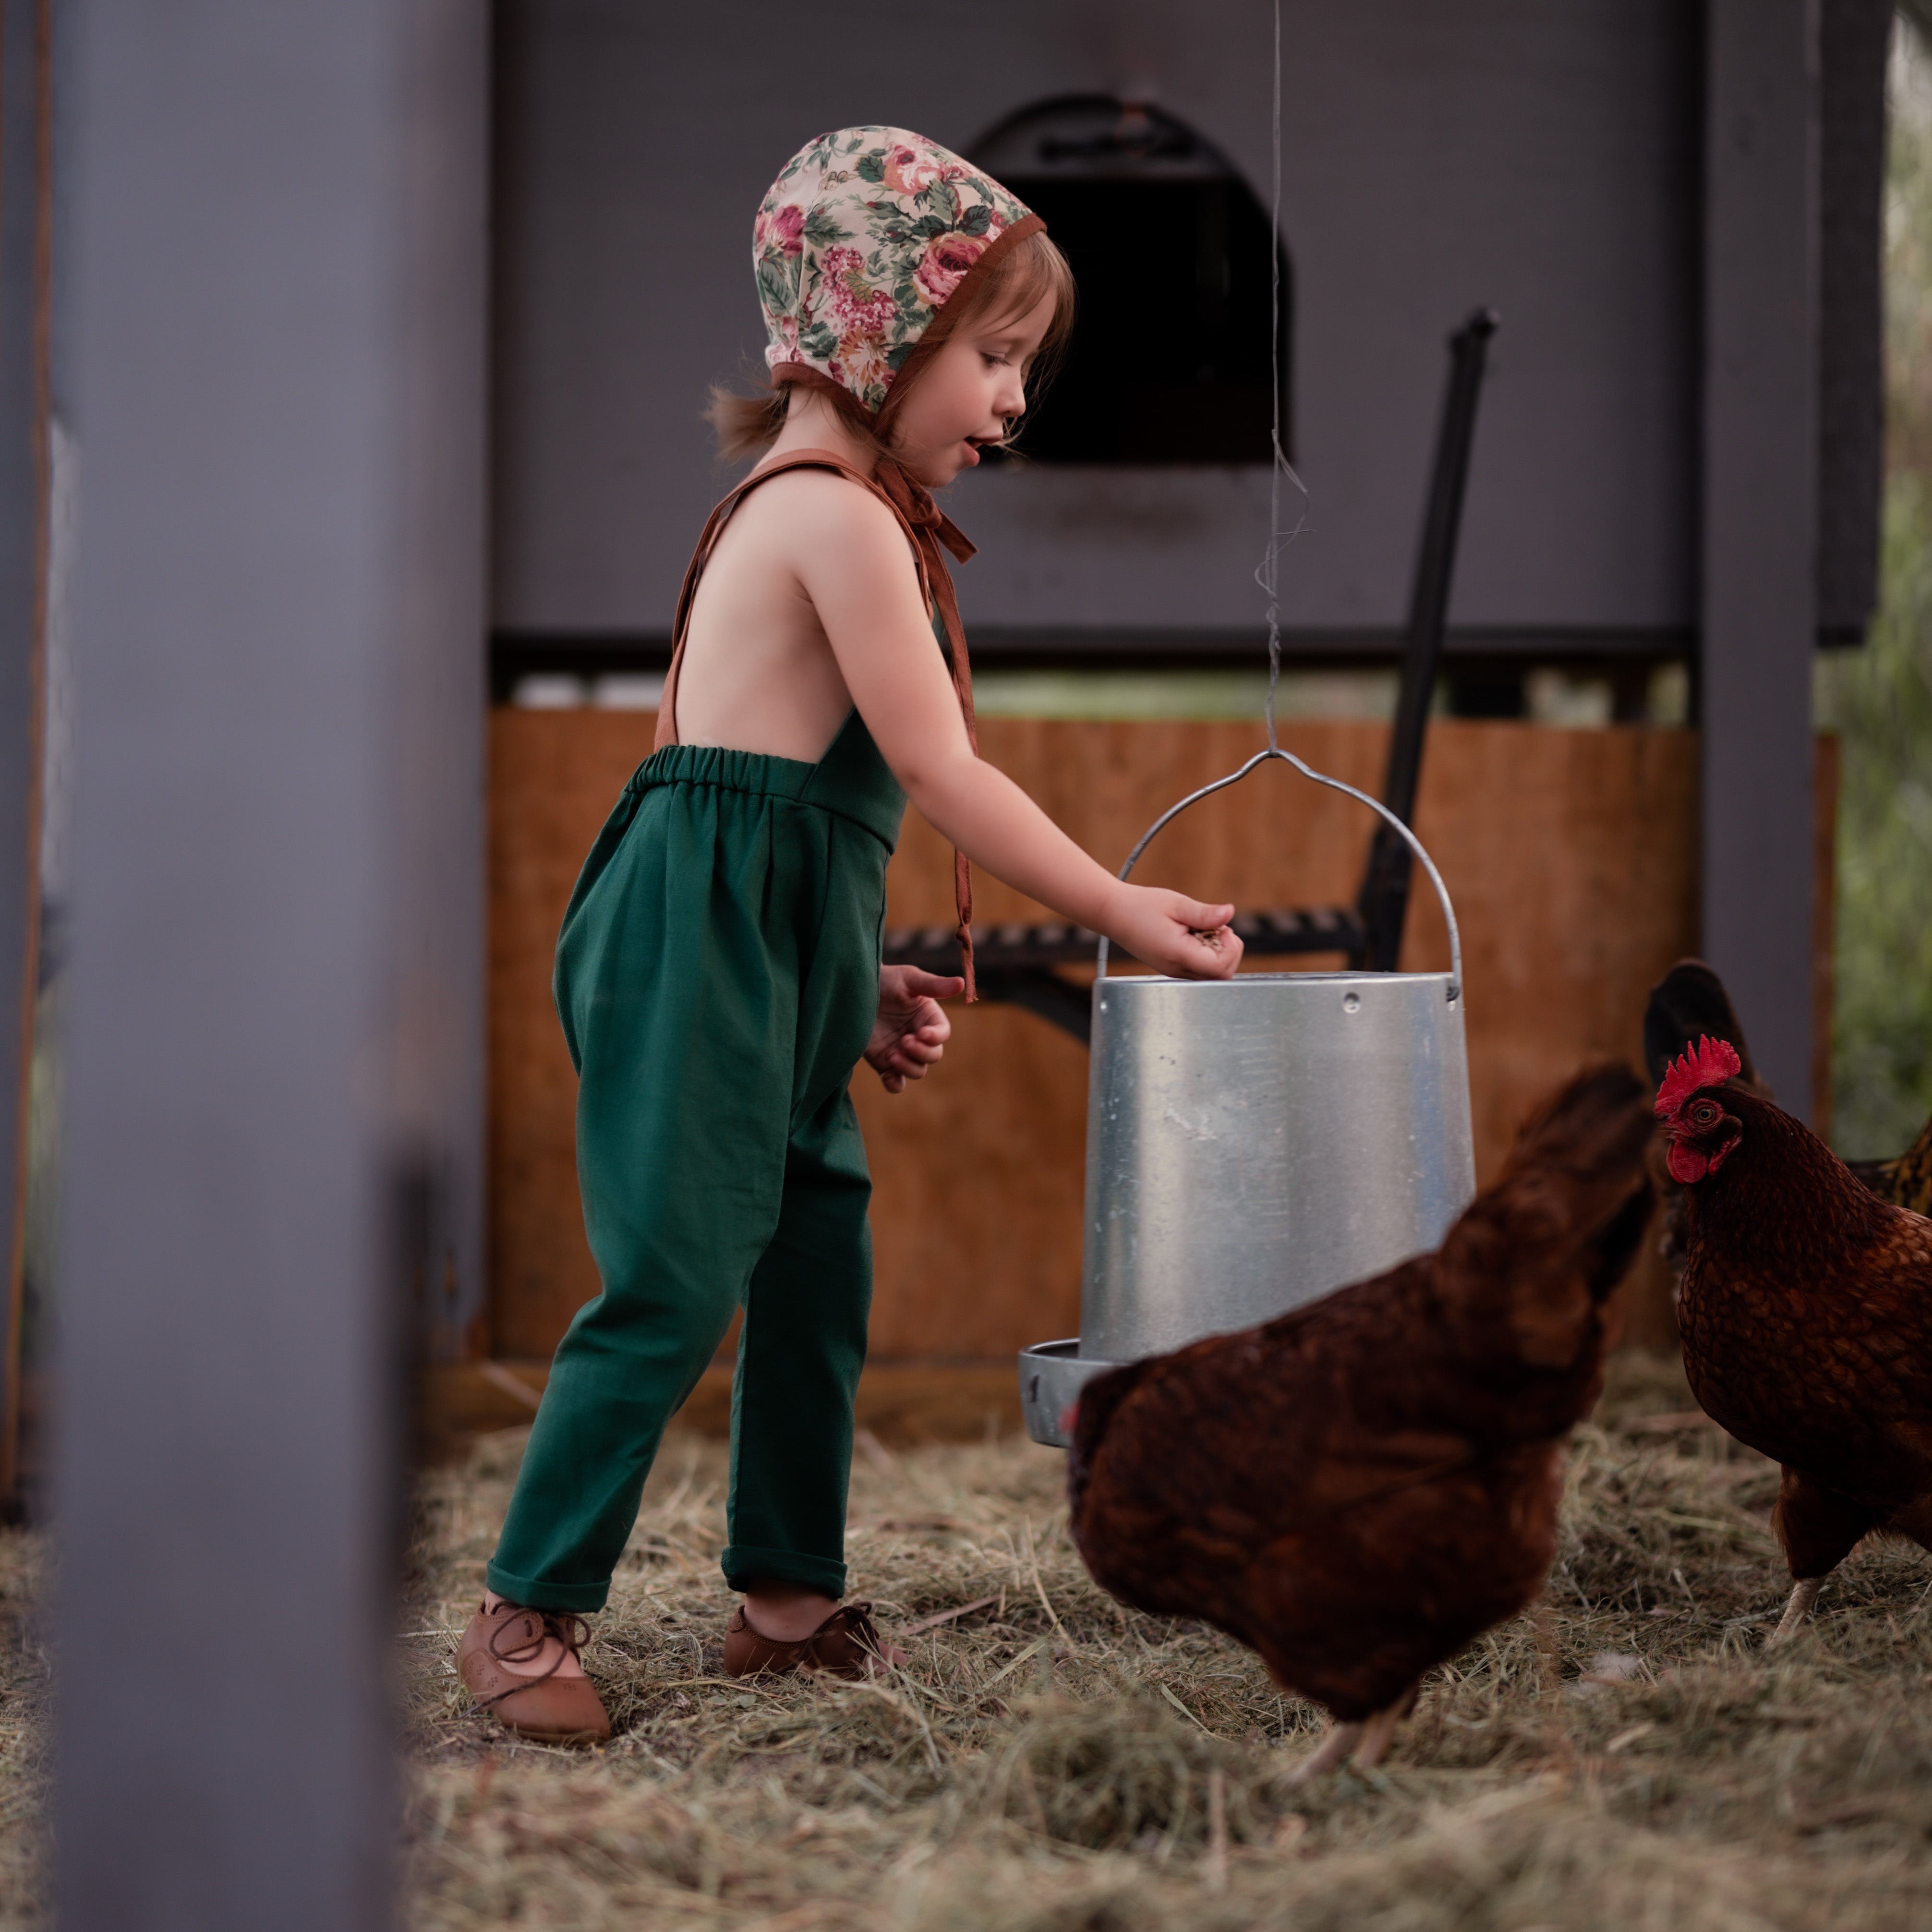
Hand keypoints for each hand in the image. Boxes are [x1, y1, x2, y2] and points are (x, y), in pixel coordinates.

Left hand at [865, 964, 964, 1092]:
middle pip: (933, 1056)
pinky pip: (896, 1083)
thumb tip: (962, 983)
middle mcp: (918, 1037)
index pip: (942, 1033)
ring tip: (892, 1055)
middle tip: (903, 1041)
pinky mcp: (884, 1063)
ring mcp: (902, 1052)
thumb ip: (934, 985)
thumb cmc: (885, 981)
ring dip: (908, 1067)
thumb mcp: (908, 979)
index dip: (935, 1037)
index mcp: (928, 1018)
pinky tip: (887, 1074)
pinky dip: (895, 1084)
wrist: (853, 991)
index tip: (921, 1033)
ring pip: (917, 1071)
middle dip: (921, 1052)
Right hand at [1102, 886, 1242, 978]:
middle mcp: (1176, 969)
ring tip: (1204, 930)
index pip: (1221, 967)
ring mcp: (1173, 971)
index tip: (1221, 927)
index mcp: (1178, 954)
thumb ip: (1204, 913)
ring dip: (1218, 953)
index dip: (1231, 948)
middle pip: (1221, 975)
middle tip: (1217, 928)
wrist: (1114, 914)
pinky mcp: (1172, 968)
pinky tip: (1195, 937)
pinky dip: (1206, 955)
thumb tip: (1229, 913)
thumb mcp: (1176, 903)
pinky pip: (1199, 970)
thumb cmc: (1140, 906)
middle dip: (1229, 951)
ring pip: (1212, 975)